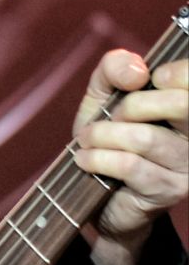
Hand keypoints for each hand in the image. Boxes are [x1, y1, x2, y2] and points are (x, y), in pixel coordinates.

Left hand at [73, 50, 187, 264]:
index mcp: (187, 107)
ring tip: (88, 140)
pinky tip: (84, 159)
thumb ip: (115, 70)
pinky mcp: (170, 190)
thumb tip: (138, 69)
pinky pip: (130, 165)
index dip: (175, 73)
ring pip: (145, 138)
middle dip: (131, 105)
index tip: (141, 82)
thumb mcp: (105, 97)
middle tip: (109, 117)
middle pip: (181, 104)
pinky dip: (98, 158)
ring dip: (103, 134)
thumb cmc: (108, 137)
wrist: (101, 195)